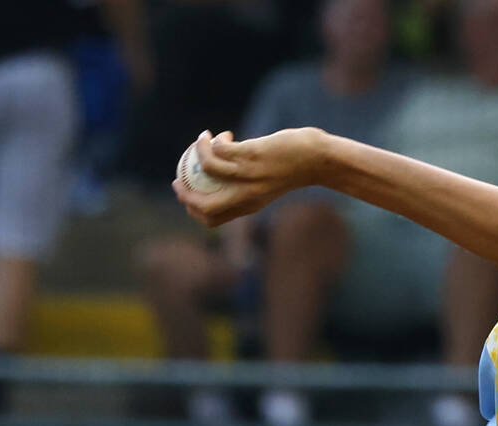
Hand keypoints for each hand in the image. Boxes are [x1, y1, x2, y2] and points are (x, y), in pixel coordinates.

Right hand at [174, 128, 328, 227]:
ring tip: (202, 141)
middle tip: (179, 178)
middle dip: (184, 193)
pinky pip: (219, 148)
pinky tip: (220, 135)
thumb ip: (248, 187)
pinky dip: (213, 140)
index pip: (213, 219)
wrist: (318, 160)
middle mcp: (247, 195)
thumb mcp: (268, 185)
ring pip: (206, 168)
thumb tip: (224, 179)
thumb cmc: (294, 170)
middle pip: (204, 204)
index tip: (187, 194)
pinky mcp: (251, 156)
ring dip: (197, 151)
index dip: (193, 210)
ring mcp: (248, 176)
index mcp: (249, 206)